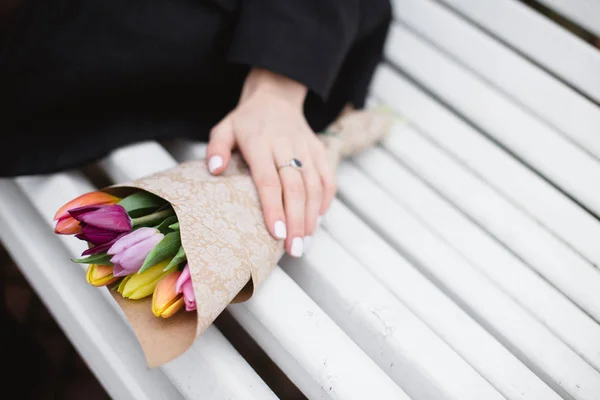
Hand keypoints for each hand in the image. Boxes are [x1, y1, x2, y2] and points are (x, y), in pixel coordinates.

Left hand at [206, 68, 335, 256]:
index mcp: (260, 142)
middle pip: (295, 188)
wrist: (277, 96)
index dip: (274, 208)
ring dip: (312, 215)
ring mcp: (306, 147)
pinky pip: (328, 177)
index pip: (269, 180)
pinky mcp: (319, 149)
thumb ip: (217, 147)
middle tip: (294, 249)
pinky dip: (326, 200)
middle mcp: (286, 145)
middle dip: (296, 221)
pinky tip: (318, 219)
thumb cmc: (247, 120)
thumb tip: (215, 170)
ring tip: (305, 240)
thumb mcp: (224, 127)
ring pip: (314, 185)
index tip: (276, 233)